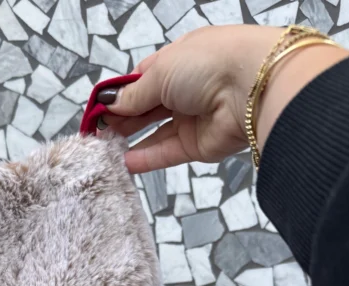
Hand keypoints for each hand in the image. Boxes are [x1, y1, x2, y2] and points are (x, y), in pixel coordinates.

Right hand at [104, 25, 348, 173]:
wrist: (251, 87)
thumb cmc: (207, 64)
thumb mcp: (160, 73)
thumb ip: (133, 95)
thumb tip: (109, 105)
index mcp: (178, 61)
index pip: (142, 79)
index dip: (120, 94)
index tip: (99, 109)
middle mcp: (186, 89)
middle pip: (146, 107)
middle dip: (122, 117)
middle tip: (97, 131)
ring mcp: (192, 118)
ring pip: (155, 132)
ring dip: (130, 139)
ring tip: (105, 148)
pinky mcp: (197, 145)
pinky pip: (167, 152)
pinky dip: (146, 158)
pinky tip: (124, 162)